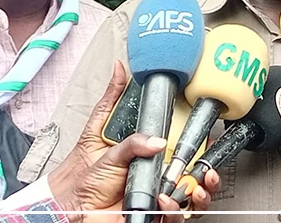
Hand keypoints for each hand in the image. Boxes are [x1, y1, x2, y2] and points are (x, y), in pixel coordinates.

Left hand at [48, 61, 220, 221]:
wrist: (73, 209)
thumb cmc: (83, 177)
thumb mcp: (98, 133)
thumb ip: (112, 102)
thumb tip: (121, 72)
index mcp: (150, 151)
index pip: (183, 146)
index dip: (199, 144)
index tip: (208, 139)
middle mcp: (158, 173)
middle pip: (195, 172)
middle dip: (207, 172)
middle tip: (205, 169)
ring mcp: (158, 195)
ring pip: (193, 196)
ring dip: (200, 193)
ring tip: (192, 188)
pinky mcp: (154, 214)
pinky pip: (175, 215)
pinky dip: (174, 209)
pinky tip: (163, 200)